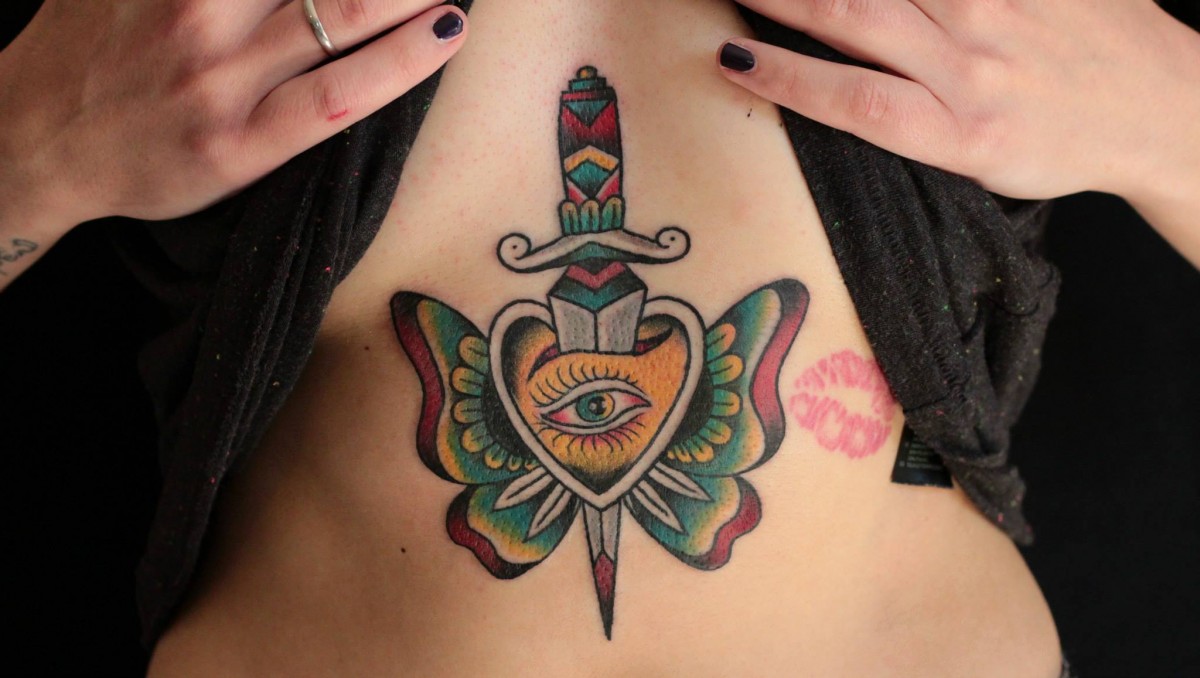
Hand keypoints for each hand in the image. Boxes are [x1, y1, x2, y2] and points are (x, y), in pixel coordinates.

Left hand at [0, 0, 467, 229]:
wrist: (37, 137)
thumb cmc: (150, 165)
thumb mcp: (230, 174)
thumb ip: (293, 121)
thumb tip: (360, 54)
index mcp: (242, 143)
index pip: (347, 90)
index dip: (410, 55)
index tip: (453, 27)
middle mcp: (213, 79)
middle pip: (334, 15)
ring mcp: (176, 17)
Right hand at [717, 0, 1199, 204]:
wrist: (1159, 108)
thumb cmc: (1058, 147)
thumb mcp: (979, 167)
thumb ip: (907, 122)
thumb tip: (836, 83)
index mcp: (959, 132)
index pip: (851, 100)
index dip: (784, 77)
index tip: (731, 59)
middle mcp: (975, 68)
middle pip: (859, 21)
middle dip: (785, 0)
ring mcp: (1001, 8)